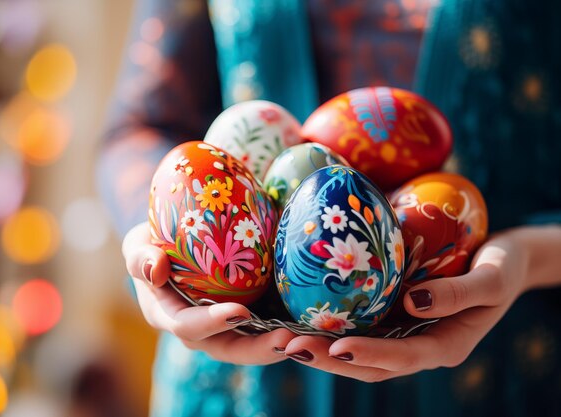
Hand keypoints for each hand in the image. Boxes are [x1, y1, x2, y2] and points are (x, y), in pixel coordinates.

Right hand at [122, 222, 295, 364]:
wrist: (171, 245)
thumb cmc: (151, 244)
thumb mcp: (137, 244)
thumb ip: (140, 257)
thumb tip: (155, 268)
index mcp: (169, 316)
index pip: (189, 327)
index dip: (212, 323)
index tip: (239, 311)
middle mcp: (199, 330)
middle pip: (229, 348)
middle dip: (258, 349)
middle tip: (287, 340)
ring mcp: (224, 328)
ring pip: (253, 344)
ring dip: (279, 345)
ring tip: (307, 339)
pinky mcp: (246, 319)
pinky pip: (267, 328)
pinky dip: (288, 328)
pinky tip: (314, 324)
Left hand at [280, 229, 532, 381]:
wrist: (504, 260)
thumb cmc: (503, 266)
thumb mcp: (492, 278)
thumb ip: (458, 293)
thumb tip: (412, 302)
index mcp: (445, 346)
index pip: (402, 358)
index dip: (369, 356)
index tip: (336, 349)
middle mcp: (418, 346)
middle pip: (369, 363)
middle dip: (329, 359)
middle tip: (290, 347)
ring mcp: (403, 333)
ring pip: (358, 350)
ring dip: (322, 347)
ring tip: (283, 338)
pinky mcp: (392, 317)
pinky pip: (359, 327)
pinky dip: (332, 327)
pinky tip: (301, 315)